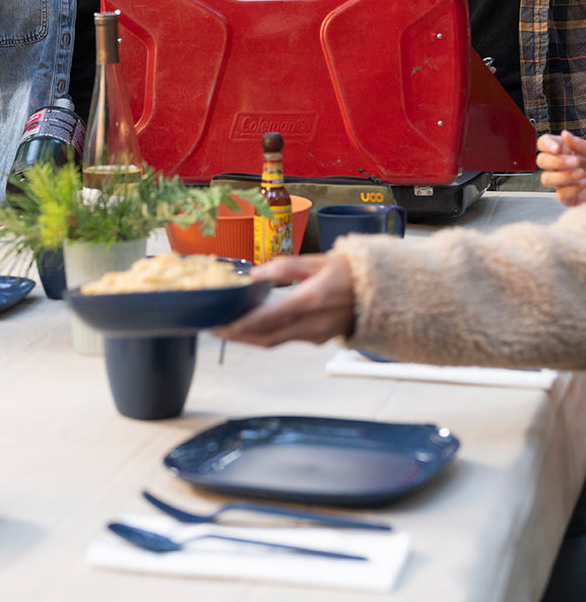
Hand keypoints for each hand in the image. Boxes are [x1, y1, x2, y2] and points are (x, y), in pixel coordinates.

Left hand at [211, 254, 356, 347]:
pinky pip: (288, 339)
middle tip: (216, 329)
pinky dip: (268, 334)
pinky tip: (256, 324)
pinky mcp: (319, 339)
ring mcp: (317, 335)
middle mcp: (313, 324)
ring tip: (230, 325)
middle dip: (239, 336)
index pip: (268, 319)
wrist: (385, 293)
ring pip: (276, 341)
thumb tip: (257, 273)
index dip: (241, 327)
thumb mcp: (320, 260)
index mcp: (311, 301)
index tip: (220, 328)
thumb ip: (286, 267)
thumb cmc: (352, 272)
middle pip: (267, 338)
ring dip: (252, 336)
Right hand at [537, 130, 585, 206]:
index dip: (546, 145)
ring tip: (581, 174)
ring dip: (563, 176)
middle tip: (576, 161)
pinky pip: (560, 194)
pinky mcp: (567, 196)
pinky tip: (583, 184)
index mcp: (563, 150)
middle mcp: (559, 165)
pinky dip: (572, 189)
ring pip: (545, 179)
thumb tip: (565, 134)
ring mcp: (561, 181)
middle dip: (557, 161)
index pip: (543, 143)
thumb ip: (579, 144)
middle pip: (541, 160)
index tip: (558, 148)